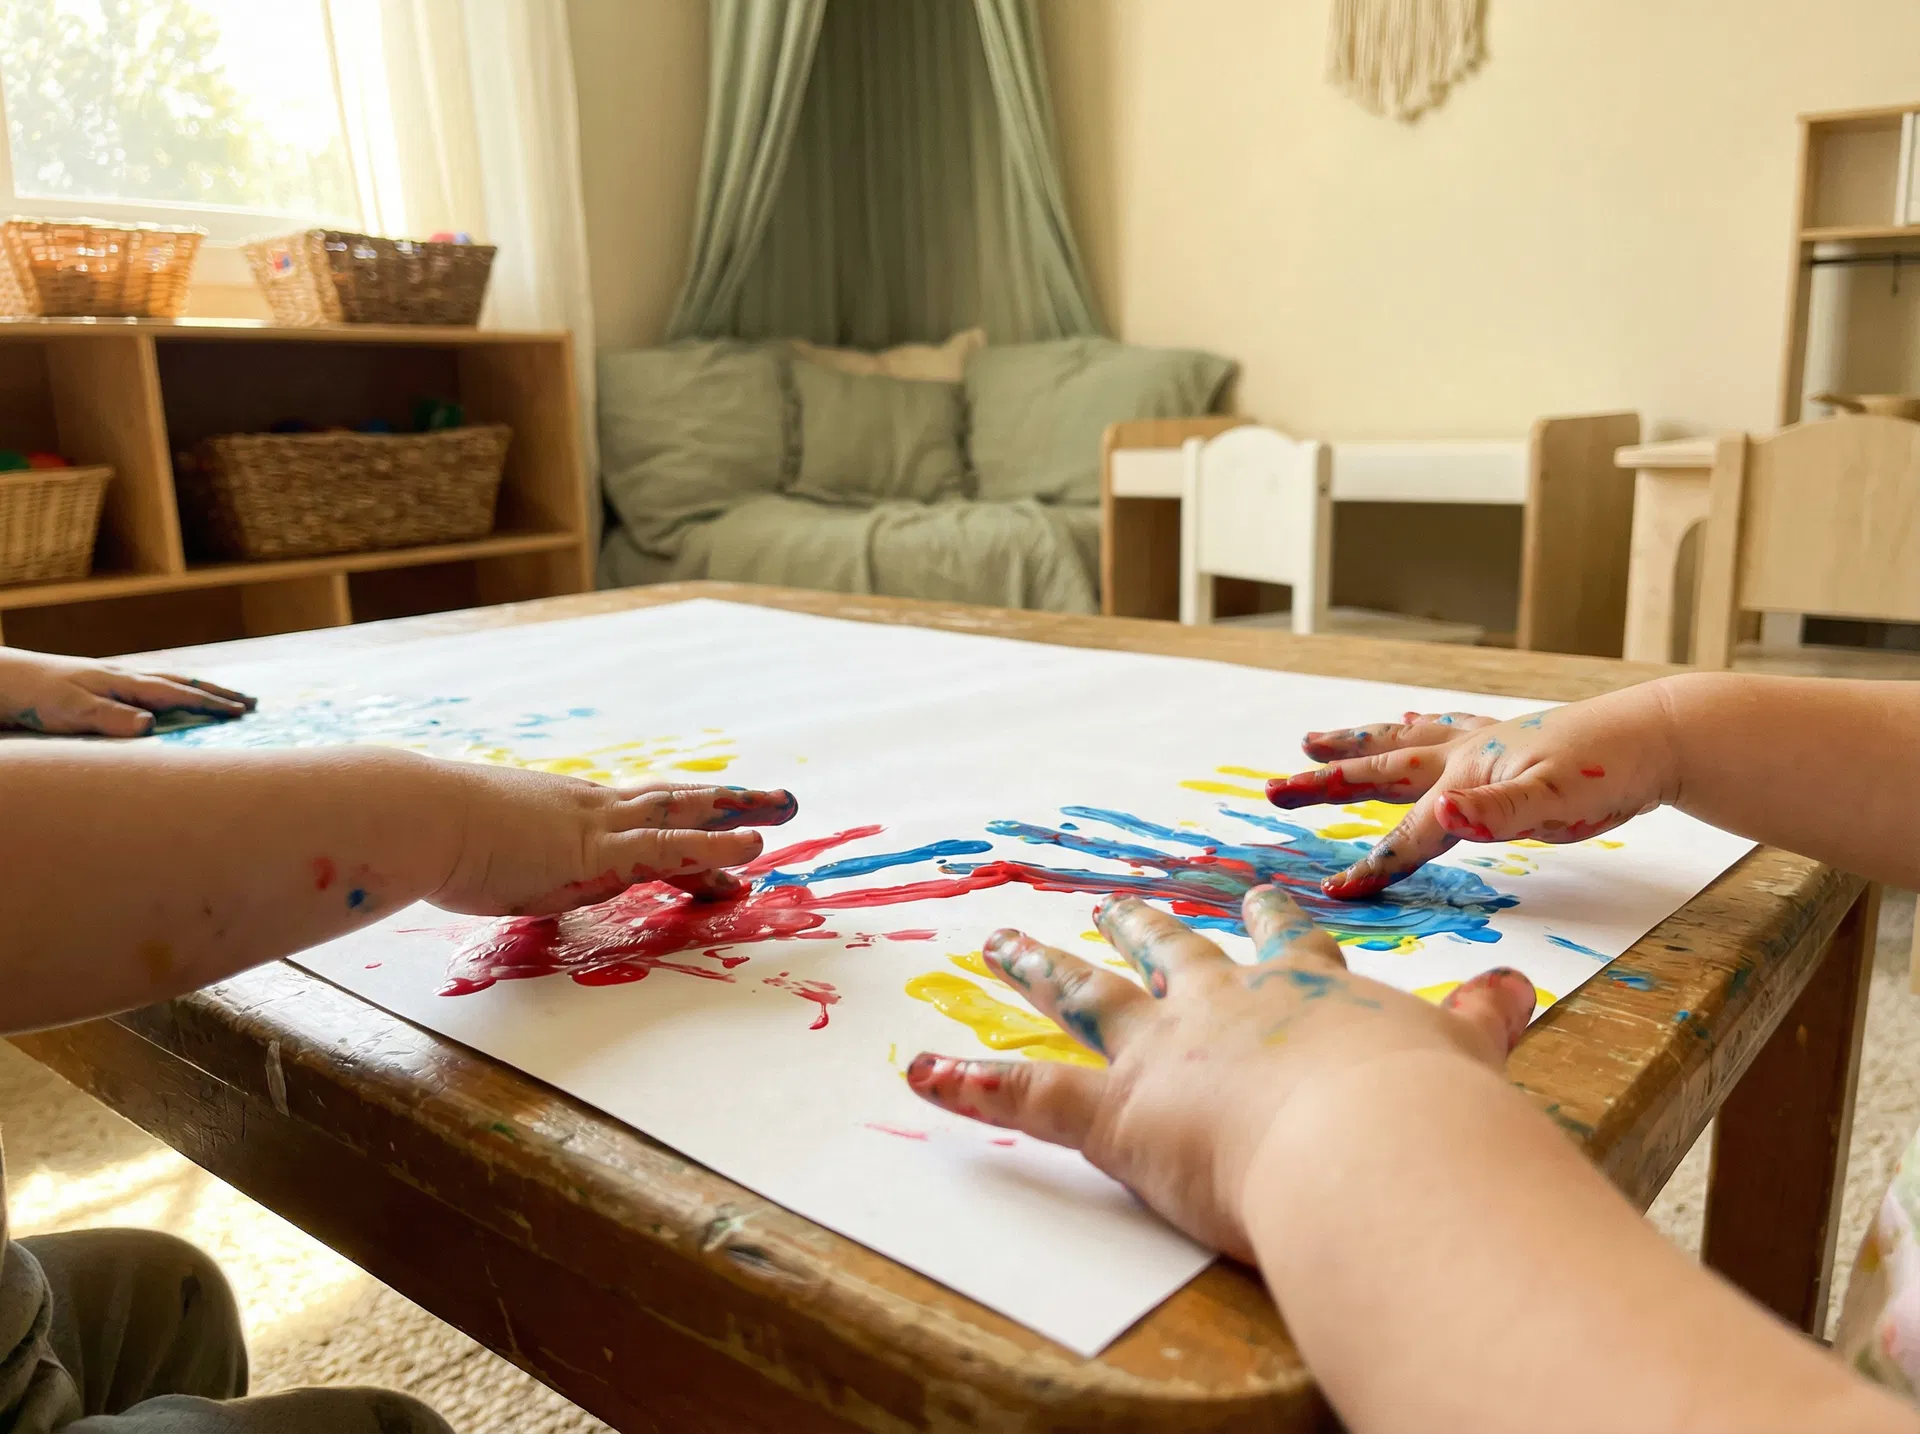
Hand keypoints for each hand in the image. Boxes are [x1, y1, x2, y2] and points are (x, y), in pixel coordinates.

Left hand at [0, 649, 253, 736]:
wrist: (1, 678)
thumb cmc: (33, 697)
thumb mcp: (71, 712)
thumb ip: (111, 719)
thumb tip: (151, 727)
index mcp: (123, 683)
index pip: (176, 693)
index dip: (210, 704)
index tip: (241, 713)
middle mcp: (124, 677)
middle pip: (181, 681)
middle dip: (216, 693)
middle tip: (250, 702)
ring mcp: (113, 678)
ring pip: (167, 680)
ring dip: (198, 688)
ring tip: (223, 696)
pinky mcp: (102, 685)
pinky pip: (150, 685)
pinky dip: (173, 688)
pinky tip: (172, 695)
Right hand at [428, 763, 797, 915]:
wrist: (415, 819)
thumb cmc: (429, 835)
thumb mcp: (478, 852)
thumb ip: (503, 869)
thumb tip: (498, 886)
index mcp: (564, 812)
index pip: (633, 814)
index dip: (676, 817)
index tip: (711, 822)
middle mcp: (590, 811)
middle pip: (673, 799)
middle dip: (726, 800)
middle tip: (772, 798)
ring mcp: (597, 829)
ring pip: (683, 815)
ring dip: (737, 813)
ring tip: (784, 810)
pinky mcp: (596, 855)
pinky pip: (669, 851)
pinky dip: (714, 849)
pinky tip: (751, 850)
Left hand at [906, 887, 1533, 1259]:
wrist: (1381, 1148)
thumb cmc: (1430, 1112)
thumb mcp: (1464, 1052)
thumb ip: (1480, 1019)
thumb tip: (1517, 984)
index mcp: (1305, 991)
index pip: (1280, 940)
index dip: (1263, 917)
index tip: (1248, 893)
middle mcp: (1225, 1006)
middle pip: (1169, 952)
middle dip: (1134, 927)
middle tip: (1104, 906)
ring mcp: (1164, 1053)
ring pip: (1086, 999)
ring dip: (1037, 968)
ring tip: (1000, 942)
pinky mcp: (1119, 1115)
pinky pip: (1029, 1099)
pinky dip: (972, 1088)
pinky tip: (919, 1074)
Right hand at [1266, 686, 1681, 894]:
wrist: (1662, 734)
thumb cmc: (1612, 771)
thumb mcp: (1558, 801)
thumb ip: (1499, 813)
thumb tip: (1444, 817)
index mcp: (1468, 779)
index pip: (1409, 834)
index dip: (1373, 866)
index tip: (1333, 894)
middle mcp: (1465, 758)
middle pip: (1381, 770)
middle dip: (1328, 784)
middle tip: (1275, 789)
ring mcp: (1484, 746)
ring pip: (1404, 741)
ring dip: (1358, 744)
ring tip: (1315, 740)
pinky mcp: (1507, 742)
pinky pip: (1443, 730)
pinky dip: (1415, 726)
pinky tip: (1407, 720)